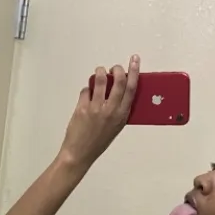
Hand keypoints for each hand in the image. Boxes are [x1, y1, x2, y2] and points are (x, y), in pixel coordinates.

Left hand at [57, 55, 139, 169]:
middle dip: (117, 69)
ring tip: (99, 72)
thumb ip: (119, 110)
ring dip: (100, 72)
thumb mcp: (116, 127)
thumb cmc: (98, 142)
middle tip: (114, 68)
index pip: (131, 89)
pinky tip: (87, 95)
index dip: (134, 72)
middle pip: (118, 81)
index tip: (135, 60)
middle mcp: (110, 110)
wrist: (79, 153)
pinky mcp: (82, 108)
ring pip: (101, 80)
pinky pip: (86, 90)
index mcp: (122, 115)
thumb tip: (120, 90)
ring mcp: (96, 108)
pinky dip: (87, 89)